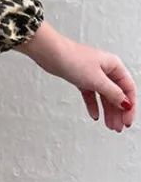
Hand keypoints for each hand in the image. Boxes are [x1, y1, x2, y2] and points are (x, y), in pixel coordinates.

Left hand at [18, 21, 135, 131]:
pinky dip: (93, 105)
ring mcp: (94, 75)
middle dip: (119, 112)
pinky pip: (91, 95)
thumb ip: (113, 93)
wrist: (51, 54)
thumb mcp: (97, 80)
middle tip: (118, 127)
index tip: (127, 120)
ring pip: (104, 96)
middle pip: (117, 94)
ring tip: (109, 125)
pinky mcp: (82, 79)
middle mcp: (106, 70)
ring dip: (108, 111)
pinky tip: (94, 115)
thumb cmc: (73, 59)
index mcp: (114, 66)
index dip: (130, 107)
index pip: (128, 89)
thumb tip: (126, 103)